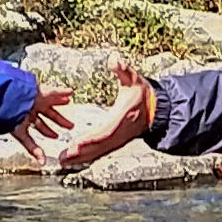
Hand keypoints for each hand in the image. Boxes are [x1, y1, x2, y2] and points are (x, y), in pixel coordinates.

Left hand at [19, 68, 156, 169]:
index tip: (77, 143)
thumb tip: (114, 60)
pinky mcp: (117, 143)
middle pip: (98, 146)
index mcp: (122, 118)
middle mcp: (120, 133)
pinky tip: (77, 160)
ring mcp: (118, 140)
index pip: (105, 132)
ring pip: (98, 152)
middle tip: (64, 158)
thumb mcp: (134, 79)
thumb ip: (123, 69)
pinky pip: (101, 152)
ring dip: (81, 158)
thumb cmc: (143, 95)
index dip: (91, 139)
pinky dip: (88, 157)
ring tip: (64, 162)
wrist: (157, 110)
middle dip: (80, 153)